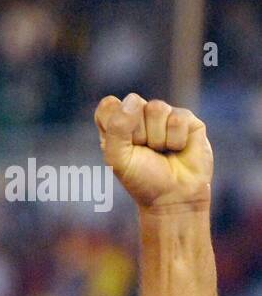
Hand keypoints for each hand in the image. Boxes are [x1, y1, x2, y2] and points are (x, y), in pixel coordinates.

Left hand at [94, 93, 211, 211]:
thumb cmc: (142, 179)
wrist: (173, 196)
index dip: (114, 123)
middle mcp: (138, 116)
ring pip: (157, 108)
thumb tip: (134, 99)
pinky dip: (175, 139)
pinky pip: (177, 118)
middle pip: (133, 104)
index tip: (123, 146)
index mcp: (115, 125)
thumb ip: (117, 127)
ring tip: (161, 151)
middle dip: (138, 133)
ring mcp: (163, 116)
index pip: (108, 105)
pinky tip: (178, 149)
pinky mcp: (186, 119)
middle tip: (145, 152)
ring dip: (157, 137)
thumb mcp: (118, 158)